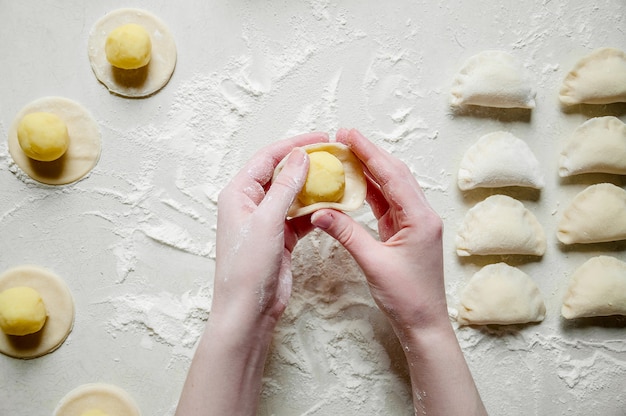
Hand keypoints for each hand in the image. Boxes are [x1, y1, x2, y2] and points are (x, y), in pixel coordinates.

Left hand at [211, 132, 327, 328]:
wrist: (248, 311)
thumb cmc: (247, 268)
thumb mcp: (267, 221)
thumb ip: (285, 187)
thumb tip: (300, 157)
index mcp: (238, 193)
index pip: (268, 158)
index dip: (294, 145)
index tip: (321, 138)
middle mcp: (250, 204)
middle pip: (281, 174)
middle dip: (306, 164)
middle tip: (333, 156)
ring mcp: (266, 221)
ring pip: (293, 195)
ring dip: (313, 188)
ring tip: (337, 178)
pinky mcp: (280, 238)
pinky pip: (300, 216)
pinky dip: (316, 211)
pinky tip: (333, 206)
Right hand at [311, 129, 485, 414]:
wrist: (424, 324)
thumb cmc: (407, 298)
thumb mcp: (373, 263)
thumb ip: (346, 233)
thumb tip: (319, 211)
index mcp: (420, 218)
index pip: (391, 175)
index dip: (368, 152)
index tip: (347, 134)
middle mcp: (421, 215)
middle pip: (394, 175)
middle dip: (369, 154)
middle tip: (344, 137)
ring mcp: (415, 223)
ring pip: (391, 188)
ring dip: (370, 170)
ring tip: (346, 155)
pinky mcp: (407, 232)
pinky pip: (388, 204)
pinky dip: (371, 192)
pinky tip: (356, 183)